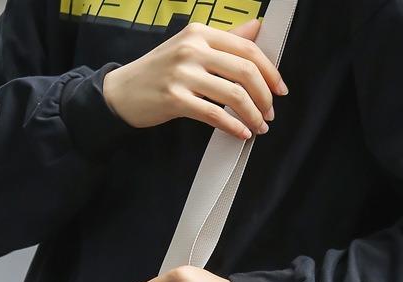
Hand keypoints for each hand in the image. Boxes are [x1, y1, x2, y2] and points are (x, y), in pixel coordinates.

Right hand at [102, 18, 287, 139]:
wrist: (122, 91)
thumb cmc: (160, 71)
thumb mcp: (192, 47)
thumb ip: (226, 40)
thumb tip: (257, 27)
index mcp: (200, 33)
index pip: (247, 50)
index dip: (270, 72)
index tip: (280, 90)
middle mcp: (192, 48)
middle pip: (245, 71)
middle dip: (265, 97)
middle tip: (269, 114)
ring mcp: (182, 73)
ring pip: (234, 94)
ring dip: (253, 115)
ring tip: (258, 126)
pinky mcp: (175, 98)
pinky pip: (215, 114)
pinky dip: (234, 126)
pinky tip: (242, 133)